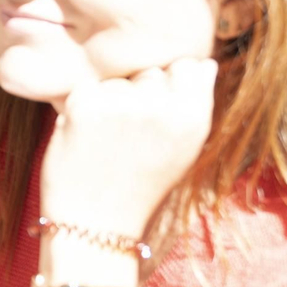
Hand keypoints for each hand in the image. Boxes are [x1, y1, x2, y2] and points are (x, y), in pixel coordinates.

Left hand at [39, 59, 217, 239]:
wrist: (97, 224)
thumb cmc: (141, 186)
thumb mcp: (184, 150)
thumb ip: (195, 103)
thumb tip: (205, 61)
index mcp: (193, 117)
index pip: (187, 65)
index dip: (170, 85)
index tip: (159, 113)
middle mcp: (161, 106)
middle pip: (149, 71)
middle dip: (139, 94)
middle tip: (130, 135)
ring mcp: (121, 103)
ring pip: (116, 80)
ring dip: (109, 101)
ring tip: (109, 140)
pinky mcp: (84, 105)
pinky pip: (84, 87)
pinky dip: (82, 108)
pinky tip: (87, 137)